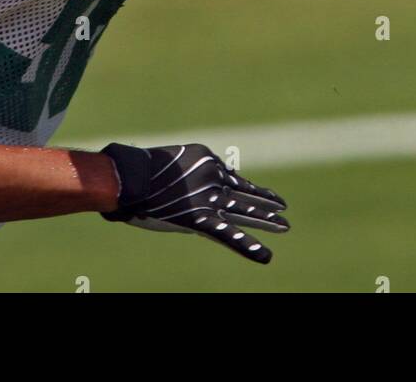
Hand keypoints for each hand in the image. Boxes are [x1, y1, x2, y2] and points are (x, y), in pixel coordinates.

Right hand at [101, 142, 288, 263]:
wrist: (130, 176)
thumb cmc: (139, 170)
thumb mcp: (166, 163)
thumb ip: (182, 173)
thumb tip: (183, 185)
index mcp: (207, 160)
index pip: (231, 178)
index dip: (244, 189)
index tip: (257, 194)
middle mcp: (214, 178)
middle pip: (244, 193)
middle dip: (264, 202)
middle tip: (284, 209)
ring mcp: (210, 198)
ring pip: (243, 211)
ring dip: (265, 220)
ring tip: (285, 227)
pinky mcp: (202, 219)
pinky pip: (228, 234)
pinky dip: (247, 245)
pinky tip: (265, 255)